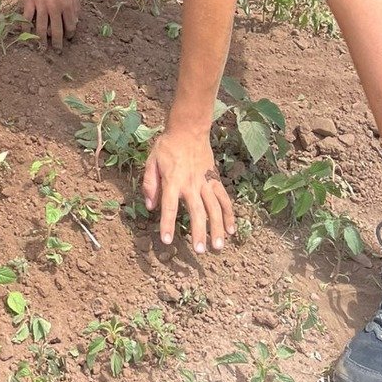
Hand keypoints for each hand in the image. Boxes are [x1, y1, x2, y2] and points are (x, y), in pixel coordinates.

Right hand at [23, 0, 78, 51]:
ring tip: (42, 48)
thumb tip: (75, 23)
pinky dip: (25, 28)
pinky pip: (27, 19)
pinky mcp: (30, 2)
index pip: (70, 26)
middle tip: (57, 51)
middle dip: (57, 44)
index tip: (68, 38)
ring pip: (41, 29)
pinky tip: (26, 35)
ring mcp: (41, 5)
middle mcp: (55, 7)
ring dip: (41, 41)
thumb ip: (75, 8)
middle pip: (56, 31)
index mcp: (67, 5)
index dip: (70, 35)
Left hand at [142, 127, 236, 253]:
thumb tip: (150, 206)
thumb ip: (150, 184)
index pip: (169, 206)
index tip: (167, 241)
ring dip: (217, 228)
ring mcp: (206, 182)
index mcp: (173, 180)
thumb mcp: (151, 161)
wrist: (189, 130)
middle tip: (200, 251)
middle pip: (197, 212)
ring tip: (218, 246)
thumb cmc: (167, 147)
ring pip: (214, 208)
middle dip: (199, 232)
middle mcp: (191, 184)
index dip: (168, 224)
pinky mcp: (215, 180)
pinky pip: (224, 199)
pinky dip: (229, 214)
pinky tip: (232, 230)